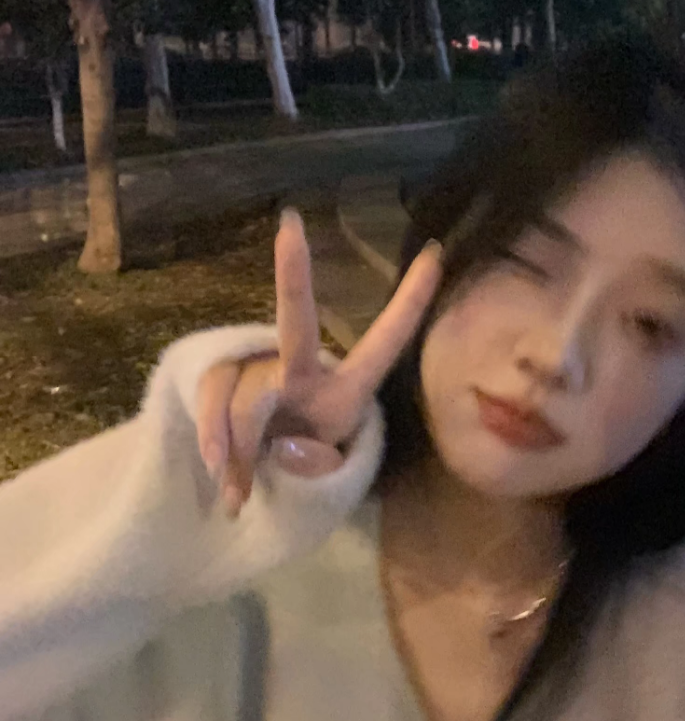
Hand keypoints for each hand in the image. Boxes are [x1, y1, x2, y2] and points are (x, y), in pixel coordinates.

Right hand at [195, 209, 441, 517]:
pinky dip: (214, 441)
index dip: (409, 303)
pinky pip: (212, 400)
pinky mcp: (219, 380)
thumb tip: (284, 447)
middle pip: (296, 325)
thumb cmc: (300, 473)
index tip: (436, 254)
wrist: (251, 482)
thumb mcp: (322, 482)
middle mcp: (302, 370)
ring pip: (246, 396)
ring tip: (237, 493)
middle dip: (294, 277)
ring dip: (240, 447)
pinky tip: (222, 478)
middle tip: (291, 227)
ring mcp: (257, 371)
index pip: (383, 345)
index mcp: (345, 392)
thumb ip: (315, 469)